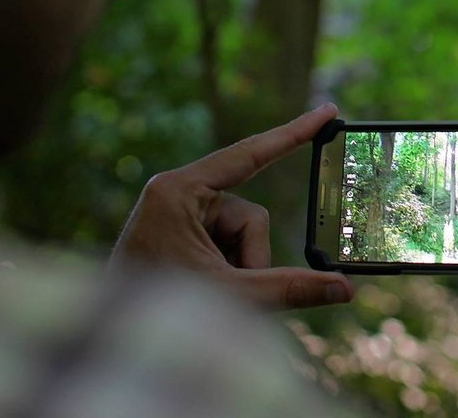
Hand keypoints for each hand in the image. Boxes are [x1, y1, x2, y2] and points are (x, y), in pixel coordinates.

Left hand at [111, 103, 353, 310]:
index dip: (293, 134)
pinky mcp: (182, 234)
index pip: (249, 155)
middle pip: (249, 216)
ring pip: (242, 236)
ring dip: (237, 271)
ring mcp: (180, 214)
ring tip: (208, 299)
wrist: (111, 345)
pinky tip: (204, 293)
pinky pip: (227, 246)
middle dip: (249, 260)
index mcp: (178, 191)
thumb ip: (290, 289)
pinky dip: (227, 272)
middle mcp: (177, 194)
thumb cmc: (159, 314)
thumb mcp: (232, 297)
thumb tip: (346, 289)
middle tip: (230, 294)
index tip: (328, 112)